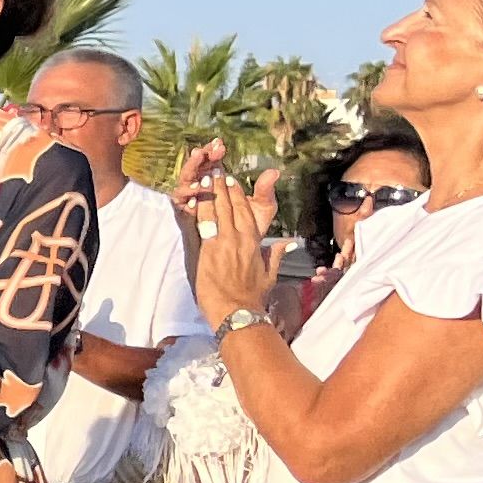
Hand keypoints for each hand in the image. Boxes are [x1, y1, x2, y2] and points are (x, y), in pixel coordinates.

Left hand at [184, 160, 281, 325]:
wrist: (238, 312)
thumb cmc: (252, 297)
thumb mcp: (269, 274)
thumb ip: (275, 255)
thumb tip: (286, 243)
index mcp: (254, 243)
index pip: (246, 213)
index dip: (239, 196)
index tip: (233, 182)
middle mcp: (240, 239)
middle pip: (231, 207)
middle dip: (223, 188)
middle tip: (216, 171)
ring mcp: (224, 243)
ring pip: (217, 211)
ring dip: (211, 192)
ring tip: (206, 177)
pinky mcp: (209, 251)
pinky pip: (204, 224)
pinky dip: (200, 208)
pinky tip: (195, 197)